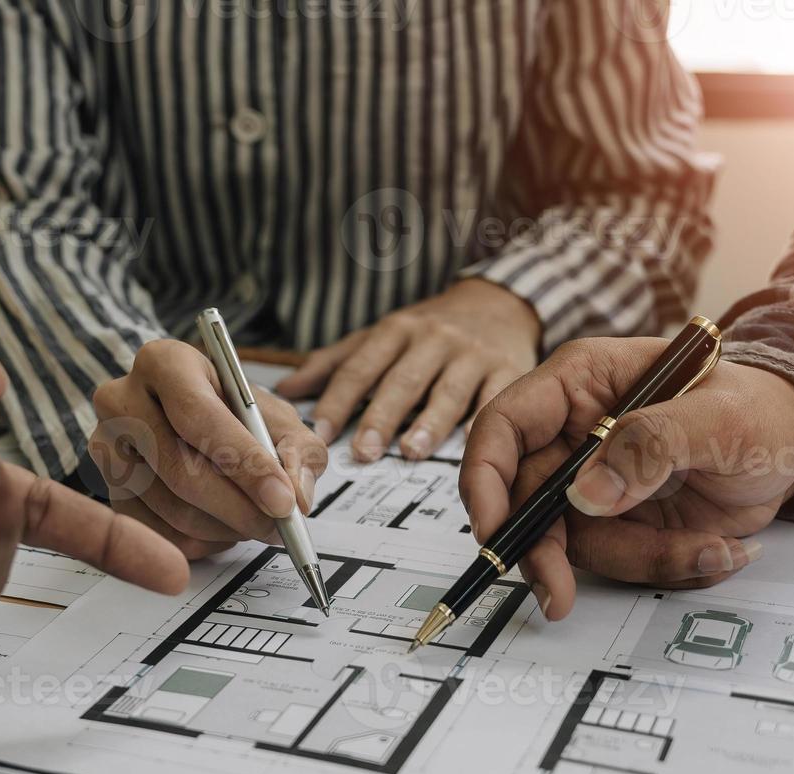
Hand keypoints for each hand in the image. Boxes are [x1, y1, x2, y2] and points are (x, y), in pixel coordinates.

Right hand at [88, 339, 327, 559]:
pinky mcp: (107, 492)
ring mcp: (106, 450)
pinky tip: (222, 526)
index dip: (245, 463)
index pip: (200, 417)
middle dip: (241, 508)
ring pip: (172, 511)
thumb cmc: (231, 413)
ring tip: (253, 520)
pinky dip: (203, 543)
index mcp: (164, 363)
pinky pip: (158, 536)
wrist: (184, 420)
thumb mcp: (275, 415)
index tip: (283, 500)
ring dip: (226, 528)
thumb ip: (297, 449)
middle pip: (181, 471)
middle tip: (280, 527)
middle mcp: (122, 400)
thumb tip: (295, 496)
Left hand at [274, 279, 539, 462]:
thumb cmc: (430, 329)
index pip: (360, 368)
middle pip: (402, 381)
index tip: (320, 432)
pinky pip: (494, 396)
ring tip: (411, 450)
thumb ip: (334, 364)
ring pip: (447, 390)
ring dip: (429, 422)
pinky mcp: (507, 369)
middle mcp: (432, 339)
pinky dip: (483, 419)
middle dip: (380, 417)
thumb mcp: (380, 336)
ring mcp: (472, 355)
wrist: (497, 304)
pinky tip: (471, 441)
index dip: (338, 401)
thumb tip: (286, 390)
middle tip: (362, 450)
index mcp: (396, 331)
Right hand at [460, 338, 793, 619]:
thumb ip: (652, 444)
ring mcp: (596, 485)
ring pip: (575, 543)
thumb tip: (586, 495)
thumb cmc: (760, 409)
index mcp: (582, 384)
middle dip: (544, 553)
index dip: (483, 478)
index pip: (503, 427)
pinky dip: (667, 566)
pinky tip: (716, 547)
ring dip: (639, 558)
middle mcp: (575, 436)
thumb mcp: (719, 417)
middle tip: (558, 596)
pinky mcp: (622, 524)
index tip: (493, 529)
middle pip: (524, 501)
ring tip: (712, 546)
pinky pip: (620, 561)